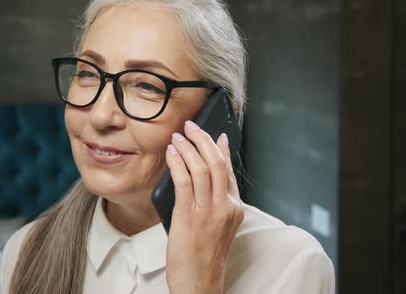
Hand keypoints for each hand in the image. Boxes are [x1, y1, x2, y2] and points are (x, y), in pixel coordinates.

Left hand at [165, 120, 243, 293]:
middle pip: (217, 162)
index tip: (214, 134)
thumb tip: (201, 176)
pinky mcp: (190, 215)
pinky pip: (184, 181)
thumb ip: (213, 200)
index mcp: (234, 208)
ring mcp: (208, 211)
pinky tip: (171, 154)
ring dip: (188, 147)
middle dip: (203, 139)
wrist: (199, 282)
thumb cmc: (203, 256)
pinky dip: (178, 163)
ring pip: (202, 167)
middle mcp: (225, 206)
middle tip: (191, 126)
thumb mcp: (216, 225)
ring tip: (178, 137)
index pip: (229, 170)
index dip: (220, 149)